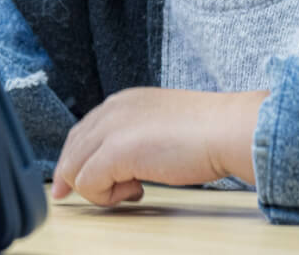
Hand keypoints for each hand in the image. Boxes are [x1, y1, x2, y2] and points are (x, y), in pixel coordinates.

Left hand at [50, 87, 267, 204]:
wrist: (227, 130)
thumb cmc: (207, 132)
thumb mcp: (160, 125)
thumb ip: (137, 136)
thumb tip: (124, 164)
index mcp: (123, 101)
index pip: (82, 132)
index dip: (78, 159)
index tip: (83, 182)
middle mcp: (112, 109)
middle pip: (72, 150)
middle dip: (77, 178)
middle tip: (99, 195)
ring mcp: (111, 129)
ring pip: (74, 169)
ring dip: (99, 188)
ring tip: (134, 189)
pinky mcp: (116, 152)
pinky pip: (88, 184)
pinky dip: (107, 196)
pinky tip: (138, 191)